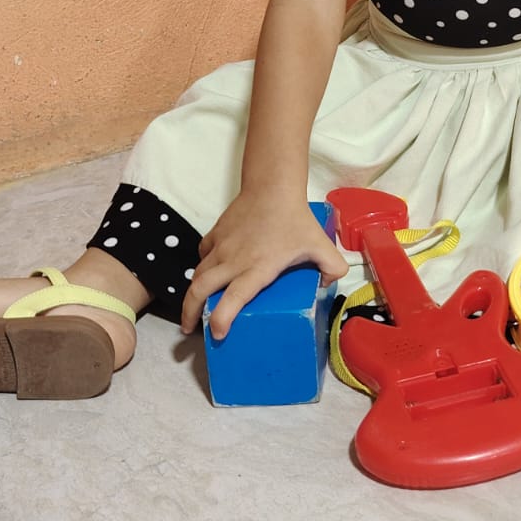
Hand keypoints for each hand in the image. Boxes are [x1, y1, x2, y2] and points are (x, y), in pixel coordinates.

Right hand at [180, 192, 347, 338]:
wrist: (272, 187)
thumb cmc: (296, 219)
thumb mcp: (321, 245)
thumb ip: (332, 268)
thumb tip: (327, 285)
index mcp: (257, 269)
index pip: (233, 299)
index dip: (221, 320)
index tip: (218, 334)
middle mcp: (233, 261)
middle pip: (200, 290)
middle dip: (189, 312)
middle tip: (189, 327)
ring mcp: (220, 247)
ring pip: (197, 274)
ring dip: (192, 293)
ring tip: (193, 306)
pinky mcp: (215, 234)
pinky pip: (202, 255)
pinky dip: (202, 267)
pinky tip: (209, 272)